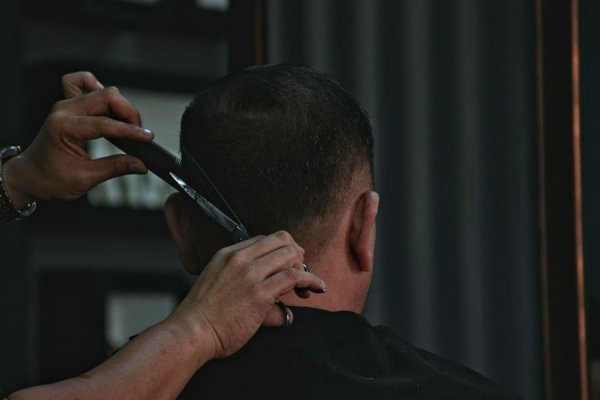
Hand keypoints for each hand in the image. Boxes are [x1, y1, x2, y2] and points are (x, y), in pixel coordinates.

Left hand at [2, 72, 152, 207]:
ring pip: (100, 89)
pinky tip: (109, 107)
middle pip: (106, 96)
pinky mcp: (70, 105)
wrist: (30, 176)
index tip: (147, 138)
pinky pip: (83, 83)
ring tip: (125, 124)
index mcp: (63, 128)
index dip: (130, 131)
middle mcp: (64, 110)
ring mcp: (66, 105)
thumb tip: (140, 164)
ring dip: (118, 104)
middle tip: (138, 133)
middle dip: (128, 113)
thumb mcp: (84, 179)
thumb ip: (115, 168)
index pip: (104, 123)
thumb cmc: (50, 179)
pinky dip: (99, 89)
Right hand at [172, 231, 326, 358]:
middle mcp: (240, 259)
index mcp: (228, 254)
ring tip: (308, 286)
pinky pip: (295, 278)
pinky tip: (317, 287)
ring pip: (291, 255)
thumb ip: (246, 287)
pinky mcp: (261, 293)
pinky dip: (311, 280)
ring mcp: (251, 274)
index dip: (282, 251)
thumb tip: (280, 310)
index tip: (289, 266)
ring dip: (305, 269)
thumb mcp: (219, 287)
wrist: (191, 333)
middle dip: (297, 255)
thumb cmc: (203, 318)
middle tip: (301, 273)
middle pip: (282, 240)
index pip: (265, 240)